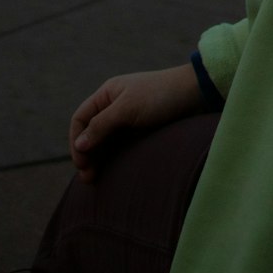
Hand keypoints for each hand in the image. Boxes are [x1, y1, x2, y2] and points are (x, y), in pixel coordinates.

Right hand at [70, 64, 204, 181]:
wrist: (195, 94)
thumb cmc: (160, 96)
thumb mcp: (127, 109)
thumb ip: (102, 125)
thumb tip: (80, 145)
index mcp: (107, 94)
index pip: (81, 119)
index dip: (76, 140)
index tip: (82, 162)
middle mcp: (114, 106)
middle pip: (91, 133)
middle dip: (86, 154)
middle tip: (88, 178)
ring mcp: (127, 119)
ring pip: (104, 142)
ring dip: (98, 158)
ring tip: (95, 178)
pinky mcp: (140, 131)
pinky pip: (119, 146)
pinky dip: (111, 157)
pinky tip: (110, 170)